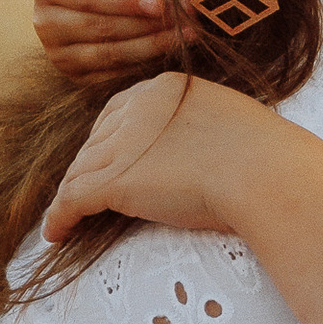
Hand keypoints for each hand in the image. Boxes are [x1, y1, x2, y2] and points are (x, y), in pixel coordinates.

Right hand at [35, 0, 182, 84]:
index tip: (161, 2)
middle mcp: (45, 21)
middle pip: (103, 28)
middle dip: (151, 24)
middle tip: (193, 15)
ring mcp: (59, 54)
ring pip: (112, 55)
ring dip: (156, 46)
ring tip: (193, 33)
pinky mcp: (76, 76)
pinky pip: (115, 76)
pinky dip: (146, 65)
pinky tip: (175, 51)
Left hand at [42, 73, 278, 244]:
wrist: (265, 174)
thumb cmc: (266, 156)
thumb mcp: (230, 124)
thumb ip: (205, 128)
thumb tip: (205, 150)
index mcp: (164, 89)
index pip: (118, 112)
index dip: (108, 139)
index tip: (108, 161)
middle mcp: (136, 109)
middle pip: (96, 141)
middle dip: (87, 167)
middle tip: (83, 194)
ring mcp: (122, 145)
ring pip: (80, 171)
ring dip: (70, 196)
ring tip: (64, 218)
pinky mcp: (114, 181)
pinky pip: (73, 200)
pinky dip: (60, 218)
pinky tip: (56, 234)